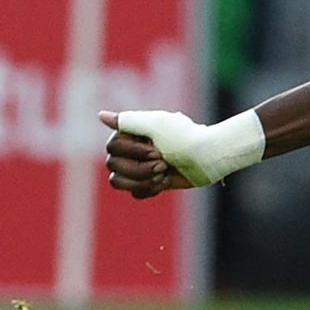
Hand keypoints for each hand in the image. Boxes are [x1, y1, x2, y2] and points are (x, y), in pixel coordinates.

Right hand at [99, 108, 262, 196]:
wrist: (209, 157)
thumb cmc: (185, 137)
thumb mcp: (156, 124)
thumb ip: (127, 121)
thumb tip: (100, 116)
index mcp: (131, 134)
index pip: (112, 149)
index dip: (133, 153)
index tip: (156, 150)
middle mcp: (132, 150)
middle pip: (114, 167)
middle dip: (140, 169)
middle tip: (163, 164)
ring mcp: (140, 168)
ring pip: (120, 182)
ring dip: (142, 180)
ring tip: (163, 174)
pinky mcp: (151, 183)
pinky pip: (136, 193)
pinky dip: (150, 189)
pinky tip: (166, 182)